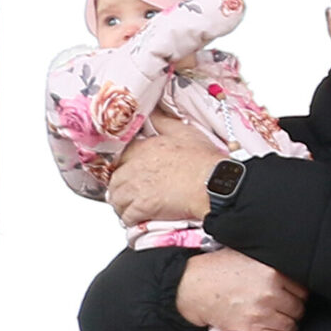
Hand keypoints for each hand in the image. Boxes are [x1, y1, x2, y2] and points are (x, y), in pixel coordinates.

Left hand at [107, 126, 224, 228]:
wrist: (215, 185)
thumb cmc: (205, 161)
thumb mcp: (185, 132)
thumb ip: (164, 121)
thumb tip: (153, 111)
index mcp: (143, 148)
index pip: (119, 158)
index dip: (123, 167)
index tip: (129, 174)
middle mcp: (135, 167)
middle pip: (114, 180)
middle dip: (120, 188)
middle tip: (130, 194)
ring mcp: (136, 188)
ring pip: (116, 198)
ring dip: (122, 204)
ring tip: (132, 208)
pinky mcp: (142, 207)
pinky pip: (126, 215)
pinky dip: (130, 218)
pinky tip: (138, 218)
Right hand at [174, 249, 304, 330]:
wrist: (192, 287)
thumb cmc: (218, 269)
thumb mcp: (246, 255)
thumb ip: (269, 261)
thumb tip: (289, 262)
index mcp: (271, 272)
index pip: (302, 290)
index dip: (296, 294)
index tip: (290, 296)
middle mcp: (270, 292)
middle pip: (299, 307)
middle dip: (292, 308)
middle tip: (282, 308)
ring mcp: (261, 312)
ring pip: (292, 323)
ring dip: (287, 322)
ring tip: (276, 317)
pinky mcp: (252, 328)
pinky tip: (275, 329)